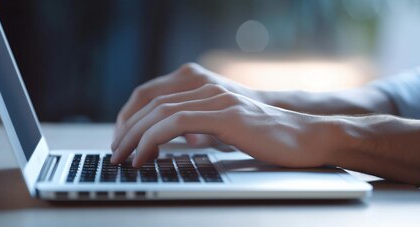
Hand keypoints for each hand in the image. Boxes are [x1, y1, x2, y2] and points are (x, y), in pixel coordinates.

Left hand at [110, 83, 353, 167]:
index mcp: (206, 88)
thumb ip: (201, 126)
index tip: (121, 139)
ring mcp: (216, 99)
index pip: (155, 95)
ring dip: (134, 136)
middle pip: (151, 102)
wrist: (304, 138)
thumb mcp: (227, 128)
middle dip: (126, 129)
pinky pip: (176, 122)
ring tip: (123, 158)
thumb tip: (174, 139)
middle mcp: (208, 88)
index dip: (132, 116)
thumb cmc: (268, 138)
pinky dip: (153, 140)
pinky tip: (145, 157)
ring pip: (159, 112)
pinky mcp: (224, 115)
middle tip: (114, 153)